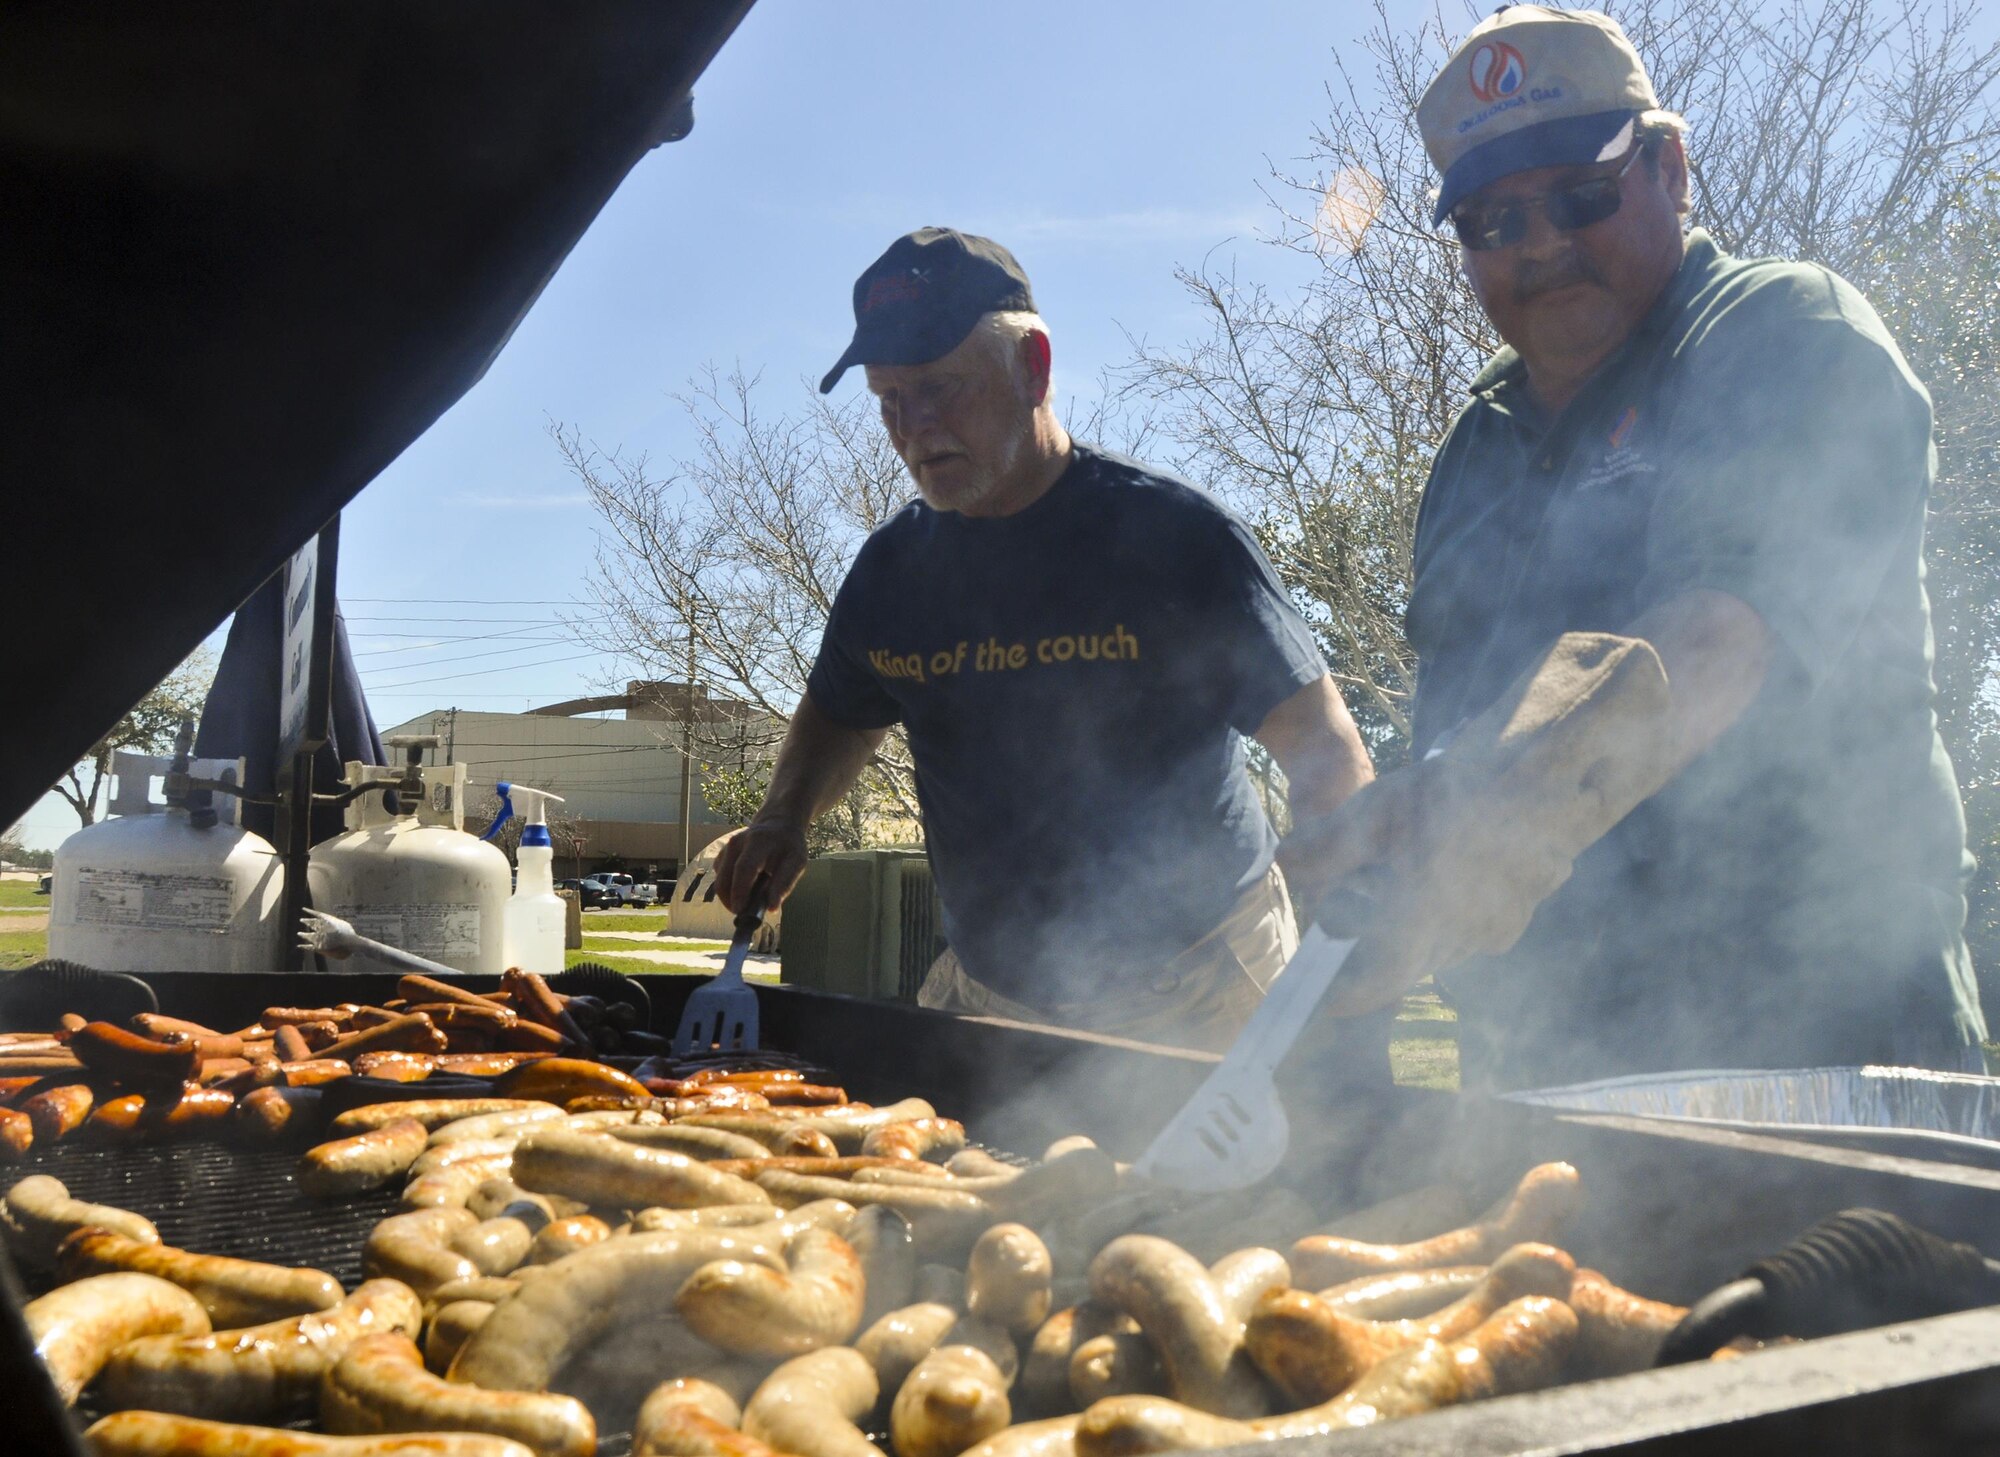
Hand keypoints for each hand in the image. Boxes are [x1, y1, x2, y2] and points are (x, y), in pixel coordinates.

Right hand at [711, 821, 809, 914]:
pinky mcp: (721, 855)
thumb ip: (784, 884)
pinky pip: (721, 879)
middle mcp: (736, 843)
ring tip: (750, 899)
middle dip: (731, 900)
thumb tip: (771, 908)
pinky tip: (746, 888)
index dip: (740, 892)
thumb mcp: (796, 862)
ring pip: (720, 881)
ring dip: (730, 897)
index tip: (740, 911)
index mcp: (758, 842)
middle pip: (725, 878)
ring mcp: (726, 848)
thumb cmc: (788, 846)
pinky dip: (730, 889)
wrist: (777, 825)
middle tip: (745, 913)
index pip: (744, 868)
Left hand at [1310, 755, 1576, 1016]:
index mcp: (1426, 917)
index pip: (1380, 982)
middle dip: (1376, 952)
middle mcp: (1465, 937)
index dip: (1350, 996)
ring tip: (1393, 888)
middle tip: (1346, 927)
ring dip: (1411, 934)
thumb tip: (1287, 864)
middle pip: (1407, 964)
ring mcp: (1497, 931)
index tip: (1325, 1001)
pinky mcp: (1519, 918)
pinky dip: (1445, 920)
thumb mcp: (1380, 808)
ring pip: (1439, 950)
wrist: (1549, 777)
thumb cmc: (1458, 788)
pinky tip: (1440, 875)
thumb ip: (1328, 845)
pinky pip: (1470, 936)